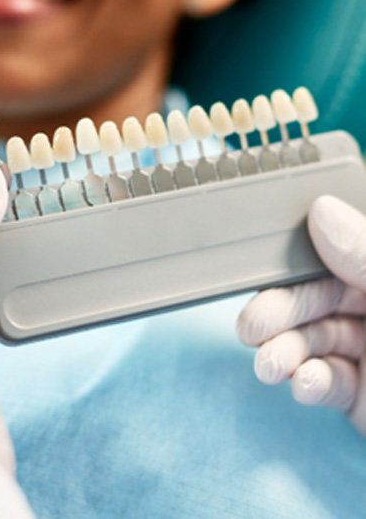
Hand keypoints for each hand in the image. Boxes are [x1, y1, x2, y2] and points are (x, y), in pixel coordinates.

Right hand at [237, 195, 365, 432]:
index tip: (268, 261)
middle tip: (251, 327)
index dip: (302, 252)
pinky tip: (305, 385)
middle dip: (283, 310)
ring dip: (287, 350)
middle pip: (319, 294)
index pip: (343, 245)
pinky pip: (327, 378)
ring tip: (270, 366)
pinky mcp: (362, 393)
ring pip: (316, 338)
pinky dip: (310, 381)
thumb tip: (324, 212)